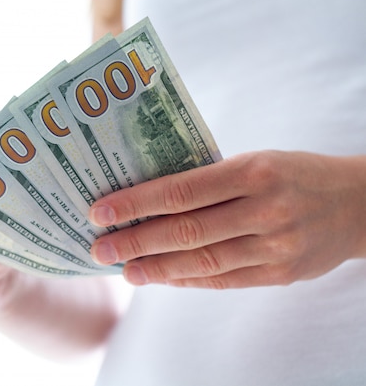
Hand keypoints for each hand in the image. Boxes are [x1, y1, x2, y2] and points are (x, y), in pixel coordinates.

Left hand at [89, 151, 365, 288]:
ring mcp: (275, 246)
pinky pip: (224, 279)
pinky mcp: (280, 273)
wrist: (358, 204)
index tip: (101, 212)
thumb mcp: (255, 161)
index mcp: (253, 171)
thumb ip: (209, 180)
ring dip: (157, 268)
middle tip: (100, 249)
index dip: (137, 203)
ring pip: (202, 261)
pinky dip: (188, 279)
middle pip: (186, 230)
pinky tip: (161, 277)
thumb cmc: (294, 174)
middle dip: (136, 241)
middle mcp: (264, 210)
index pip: (181, 190)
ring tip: (125, 270)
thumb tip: (150, 200)